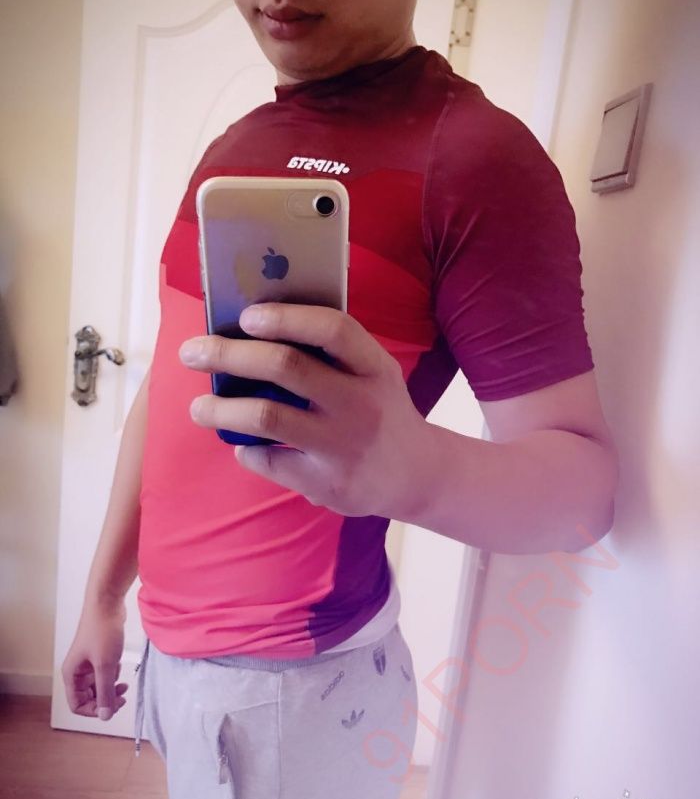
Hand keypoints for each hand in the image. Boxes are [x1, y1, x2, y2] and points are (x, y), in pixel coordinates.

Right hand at [61, 598, 128, 720]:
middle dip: (105, 699)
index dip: (93, 710)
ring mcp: (88, 662)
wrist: (107, 604)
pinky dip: (113, 674)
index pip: (76, 705)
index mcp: (72, 674)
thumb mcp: (106, 665)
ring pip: (98, 686)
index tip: (111, 707)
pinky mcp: (99, 654)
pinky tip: (120, 665)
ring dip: (111, 687)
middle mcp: (77, 670)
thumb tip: (105, 716)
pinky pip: (105, 673)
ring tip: (123, 682)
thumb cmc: (102, 631)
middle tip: (123, 697)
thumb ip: (105, 692)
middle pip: (88, 697)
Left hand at [179, 303, 432, 518]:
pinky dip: (246, 451)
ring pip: (267, 417)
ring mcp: (344, 445)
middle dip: (229, 355)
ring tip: (198, 407)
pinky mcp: (329, 482)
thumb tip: (252, 326)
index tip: (245, 316)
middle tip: (192, 352)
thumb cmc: (379, 410)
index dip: (285, 317)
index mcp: (373, 366)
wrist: (417, 474)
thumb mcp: (372, 373)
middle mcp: (361, 402)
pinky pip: (270, 461)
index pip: (332, 329)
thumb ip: (330, 353)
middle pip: (285, 366)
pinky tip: (241, 445)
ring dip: (221, 409)